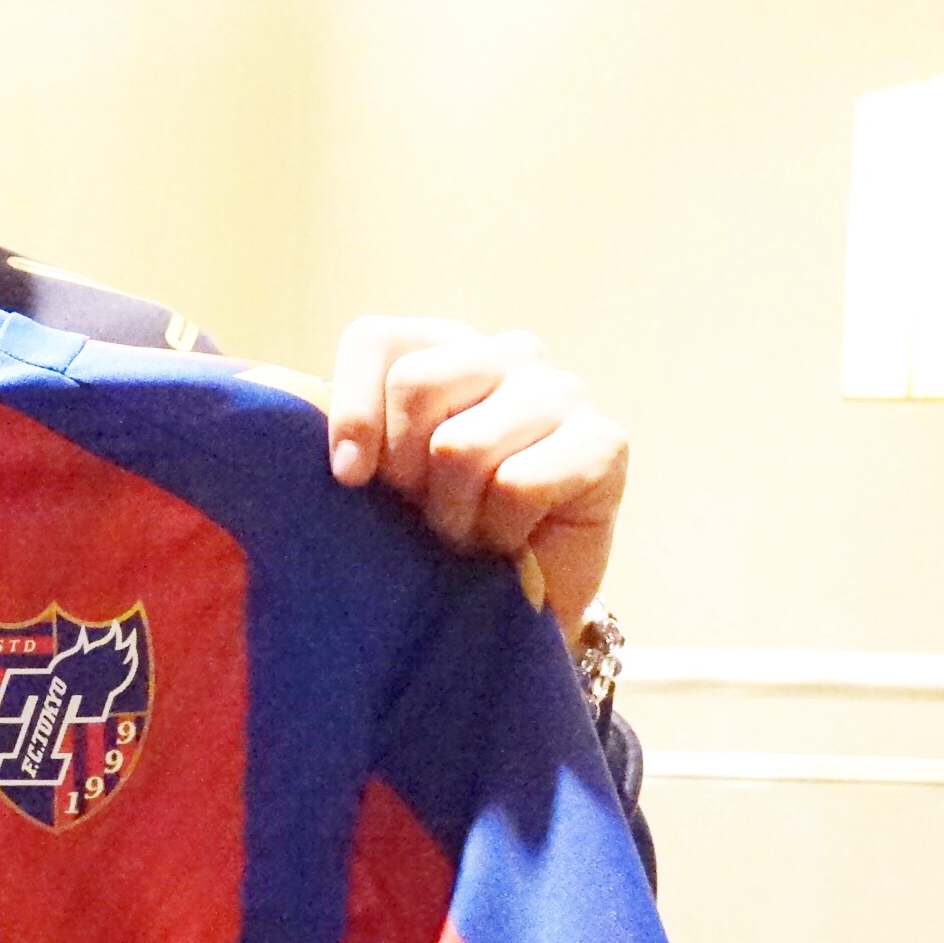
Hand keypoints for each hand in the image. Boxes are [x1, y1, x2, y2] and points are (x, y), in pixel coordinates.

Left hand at [325, 319, 626, 644]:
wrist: (512, 603)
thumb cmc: (433, 532)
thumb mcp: (374, 481)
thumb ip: (350, 439)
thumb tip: (338, 456)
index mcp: (443, 348)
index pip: (375, 339)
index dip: (352, 414)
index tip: (350, 478)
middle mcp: (506, 354)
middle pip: (414, 383)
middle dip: (404, 470)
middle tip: (425, 509)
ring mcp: (562, 392)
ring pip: (461, 444)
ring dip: (452, 512)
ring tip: (470, 531)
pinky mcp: (605, 441)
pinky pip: (519, 484)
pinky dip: (501, 531)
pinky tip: (514, 540)